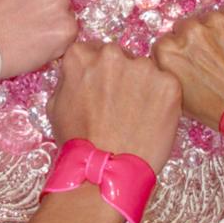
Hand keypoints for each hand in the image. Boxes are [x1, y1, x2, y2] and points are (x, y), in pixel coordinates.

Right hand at [48, 42, 180, 172]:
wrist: (107, 171)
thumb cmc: (78, 142)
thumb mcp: (55, 104)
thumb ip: (69, 77)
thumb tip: (79, 71)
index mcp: (81, 55)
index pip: (93, 51)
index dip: (99, 72)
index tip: (102, 89)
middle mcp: (112, 53)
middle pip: (122, 57)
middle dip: (122, 76)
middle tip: (120, 105)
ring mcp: (143, 67)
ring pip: (145, 70)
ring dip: (143, 86)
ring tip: (137, 116)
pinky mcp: (169, 83)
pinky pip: (166, 86)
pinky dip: (162, 100)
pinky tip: (152, 120)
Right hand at [153, 5, 223, 129]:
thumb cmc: (219, 108)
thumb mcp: (178, 95)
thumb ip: (168, 68)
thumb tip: (167, 54)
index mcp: (168, 50)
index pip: (167, 40)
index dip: (180, 52)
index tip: (191, 63)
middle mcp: (189, 31)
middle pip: (187, 26)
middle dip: (196, 40)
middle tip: (212, 59)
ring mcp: (216, 20)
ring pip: (210, 18)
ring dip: (217, 32)